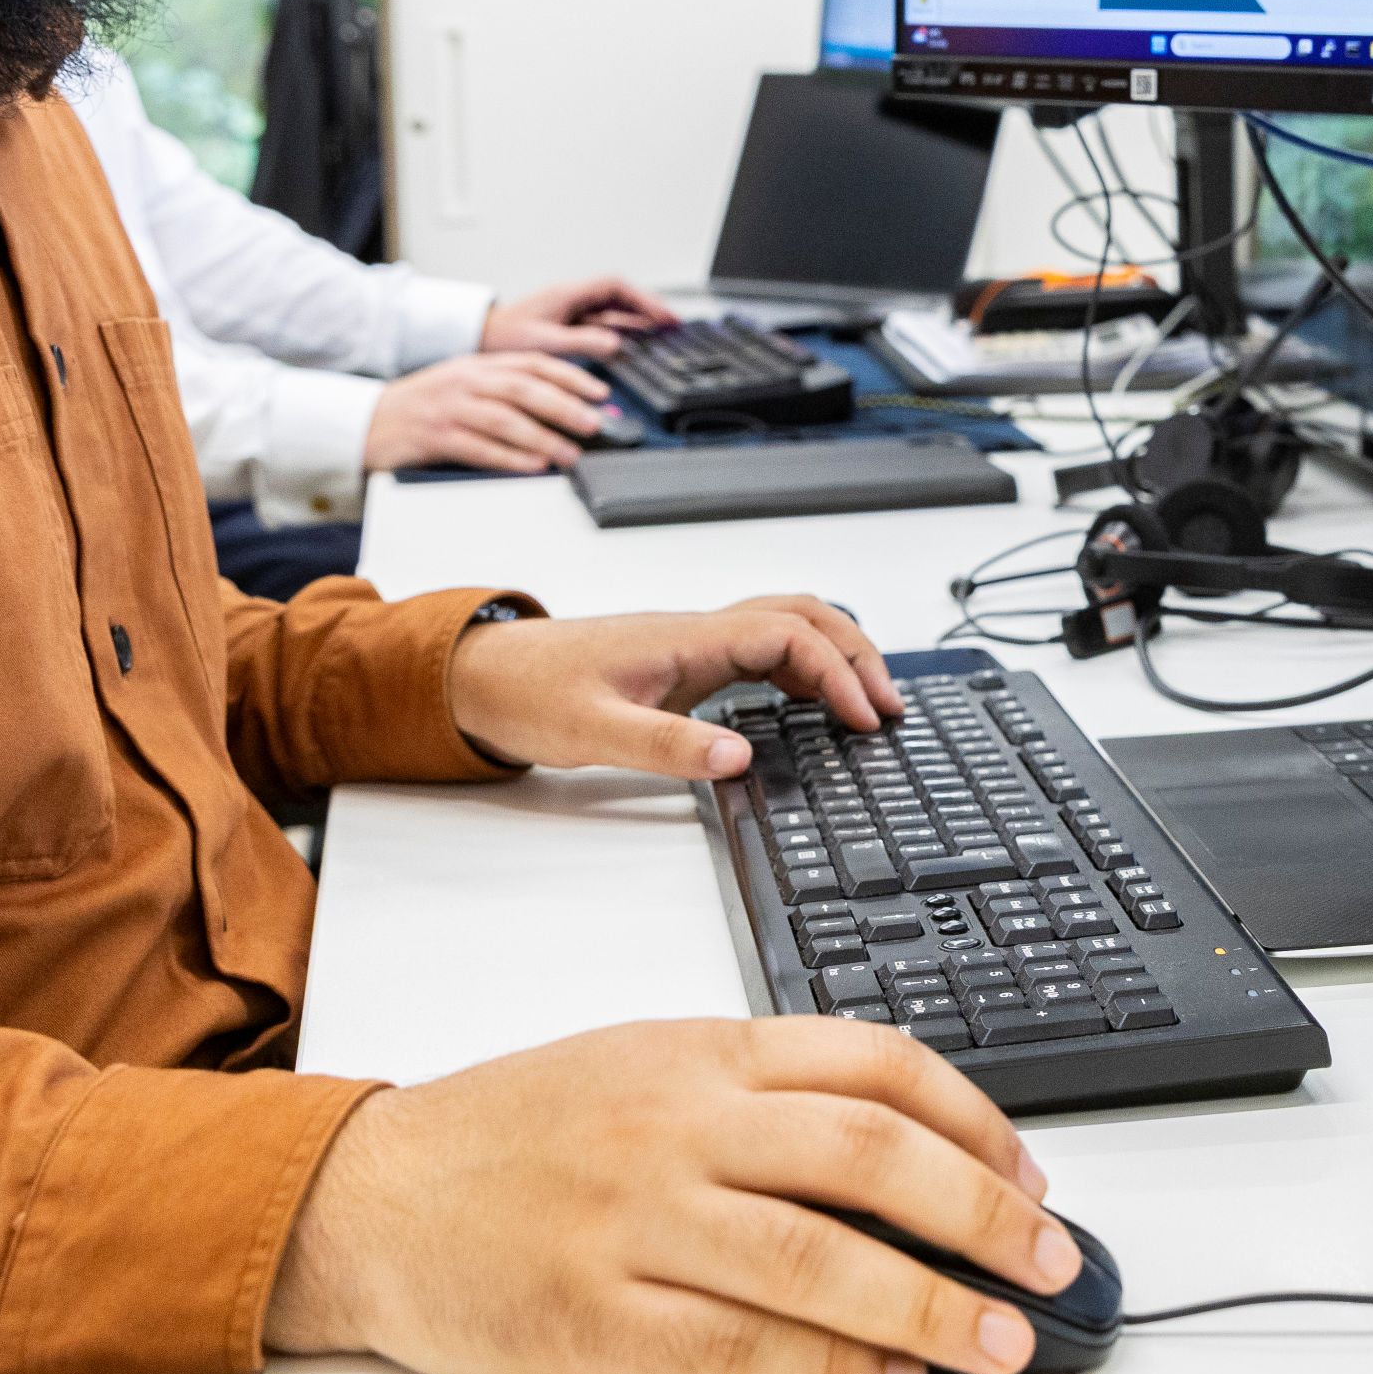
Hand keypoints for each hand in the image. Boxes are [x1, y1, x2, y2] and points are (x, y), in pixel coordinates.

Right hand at [263, 1019, 1072, 1373]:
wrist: (370, 1194)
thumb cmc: (515, 1133)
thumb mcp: (644, 1064)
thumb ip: (764, 1094)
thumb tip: (911, 1153)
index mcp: (702, 1053)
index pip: (876, 1064)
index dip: (976, 1121)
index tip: (1032, 1174)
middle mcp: (679, 1126)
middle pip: (872, 1157)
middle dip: (986, 1215)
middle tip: (1053, 1263)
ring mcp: (637, 1222)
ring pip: (820, 1260)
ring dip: (930, 1308)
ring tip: (998, 1343)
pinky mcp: (597, 1319)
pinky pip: (740, 1349)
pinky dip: (828, 1371)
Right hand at [366, 353, 613, 472]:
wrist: (366, 421)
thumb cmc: (420, 406)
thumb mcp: (462, 383)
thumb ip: (502, 389)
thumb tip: (556, 406)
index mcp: (477, 364)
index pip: (532, 363)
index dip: (570, 376)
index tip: (600, 392)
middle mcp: (466, 381)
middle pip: (524, 389)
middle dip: (565, 405)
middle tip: (596, 423)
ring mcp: (450, 408)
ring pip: (505, 419)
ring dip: (543, 437)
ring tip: (570, 453)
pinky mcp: (436, 437)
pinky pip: (479, 448)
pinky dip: (509, 457)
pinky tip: (532, 466)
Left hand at [448, 599, 899, 777]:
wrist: (482, 676)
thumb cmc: (529, 695)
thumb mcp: (594, 732)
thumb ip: (669, 746)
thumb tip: (741, 757)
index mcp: (685, 639)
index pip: (788, 634)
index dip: (837, 673)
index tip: (866, 719)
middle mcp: (697, 631)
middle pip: (803, 615)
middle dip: (856, 653)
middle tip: (890, 707)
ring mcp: (693, 644)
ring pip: (786, 627)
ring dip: (834, 656)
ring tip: (869, 705)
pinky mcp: (684, 663)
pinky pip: (762, 649)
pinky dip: (804, 668)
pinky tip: (813, 705)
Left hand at [483, 275, 679, 359]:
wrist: (478, 338)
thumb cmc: (502, 337)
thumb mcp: (544, 343)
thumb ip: (581, 343)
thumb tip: (616, 344)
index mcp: (568, 294)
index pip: (615, 286)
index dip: (643, 299)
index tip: (662, 315)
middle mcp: (572, 298)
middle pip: (620, 296)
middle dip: (647, 308)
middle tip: (672, 324)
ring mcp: (570, 310)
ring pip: (612, 310)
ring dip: (637, 319)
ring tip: (661, 332)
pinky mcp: (566, 323)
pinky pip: (601, 323)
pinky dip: (621, 330)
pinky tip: (633, 342)